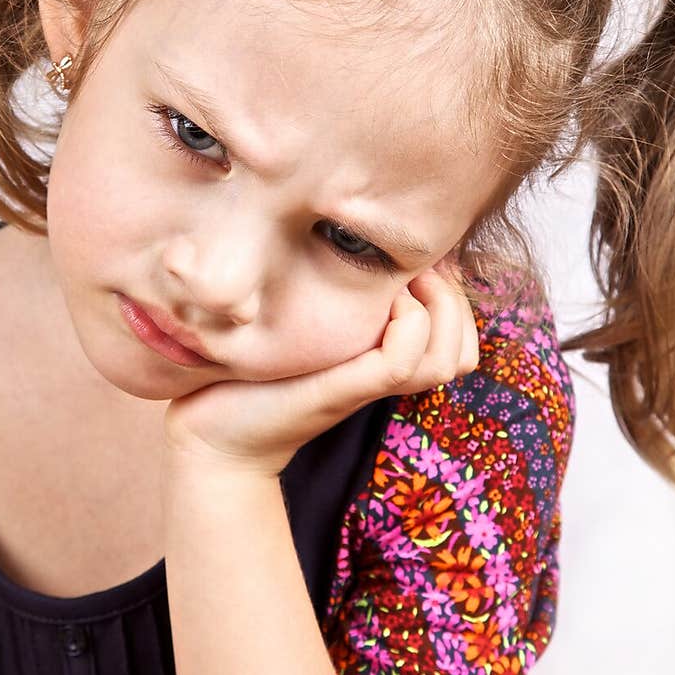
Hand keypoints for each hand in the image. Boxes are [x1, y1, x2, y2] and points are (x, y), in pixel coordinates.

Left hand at [162, 256, 480, 476]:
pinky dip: (406, 323)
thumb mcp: (300, 321)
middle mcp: (383, 375)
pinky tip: (377, 302)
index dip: (455, 293)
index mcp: (380, 360)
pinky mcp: (342, 389)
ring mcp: (367, 384)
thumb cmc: (247, 373)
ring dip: (440, 309)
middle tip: (415, 268)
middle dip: (455, 297)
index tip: (418, 259)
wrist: (211, 435)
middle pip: (463, 350)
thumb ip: (332, 292)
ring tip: (401, 285)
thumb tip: (354, 239)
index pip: (460, 337)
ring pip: (449, 358)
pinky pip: (403, 360)